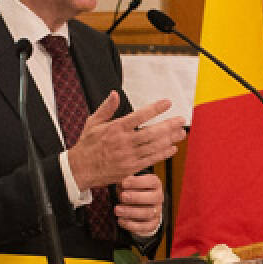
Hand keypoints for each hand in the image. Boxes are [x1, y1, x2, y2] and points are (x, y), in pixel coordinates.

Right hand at [65, 94, 184, 191]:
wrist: (80, 169)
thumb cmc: (87, 144)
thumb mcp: (93, 122)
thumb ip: (106, 108)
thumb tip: (115, 93)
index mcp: (115, 128)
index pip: (139, 116)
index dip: (155, 109)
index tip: (167, 103)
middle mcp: (123, 142)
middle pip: (151, 133)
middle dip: (168, 126)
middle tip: (182, 120)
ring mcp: (128, 156)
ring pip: (153, 147)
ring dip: (169, 140)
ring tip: (181, 133)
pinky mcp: (130, 168)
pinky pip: (150, 160)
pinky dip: (162, 154)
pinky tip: (172, 148)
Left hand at [115, 172, 165, 239]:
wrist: (139, 208)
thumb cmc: (132, 191)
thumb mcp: (129, 183)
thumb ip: (125, 181)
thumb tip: (118, 181)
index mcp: (155, 184)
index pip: (151, 181)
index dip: (137, 182)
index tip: (123, 183)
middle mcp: (158, 197)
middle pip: (152, 198)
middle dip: (135, 197)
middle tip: (122, 196)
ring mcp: (157, 212)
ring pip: (147, 213)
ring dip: (131, 212)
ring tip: (117, 210)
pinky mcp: (152, 224)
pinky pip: (144, 226)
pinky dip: (131, 224)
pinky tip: (120, 220)